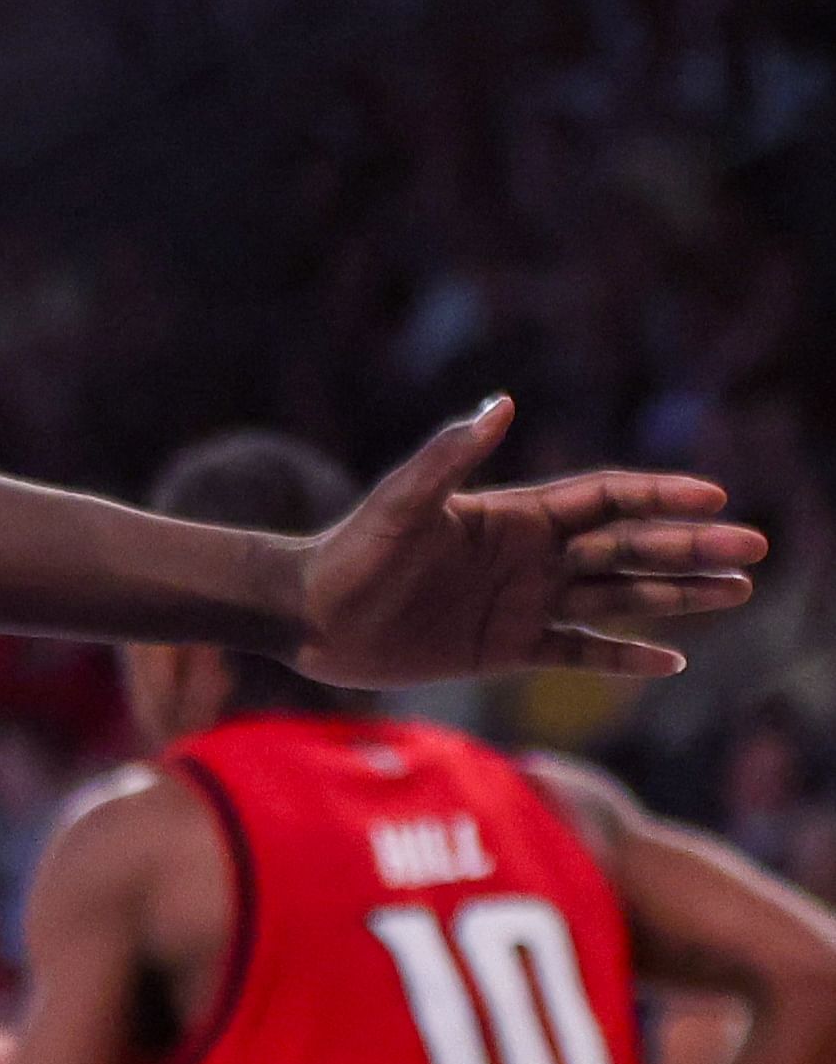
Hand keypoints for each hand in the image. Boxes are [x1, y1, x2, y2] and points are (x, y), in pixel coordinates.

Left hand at [294, 397, 765, 683]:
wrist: (310, 616)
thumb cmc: (351, 551)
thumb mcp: (403, 503)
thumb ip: (450, 456)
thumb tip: (498, 403)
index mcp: (511, 516)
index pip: (604, 500)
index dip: (658, 496)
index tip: (714, 495)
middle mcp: (527, 557)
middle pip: (626, 548)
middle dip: (690, 547)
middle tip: (754, 549)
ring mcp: (521, 603)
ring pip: (616, 598)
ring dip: (676, 595)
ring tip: (736, 591)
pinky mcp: (505, 648)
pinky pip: (578, 652)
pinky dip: (623, 656)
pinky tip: (672, 660)